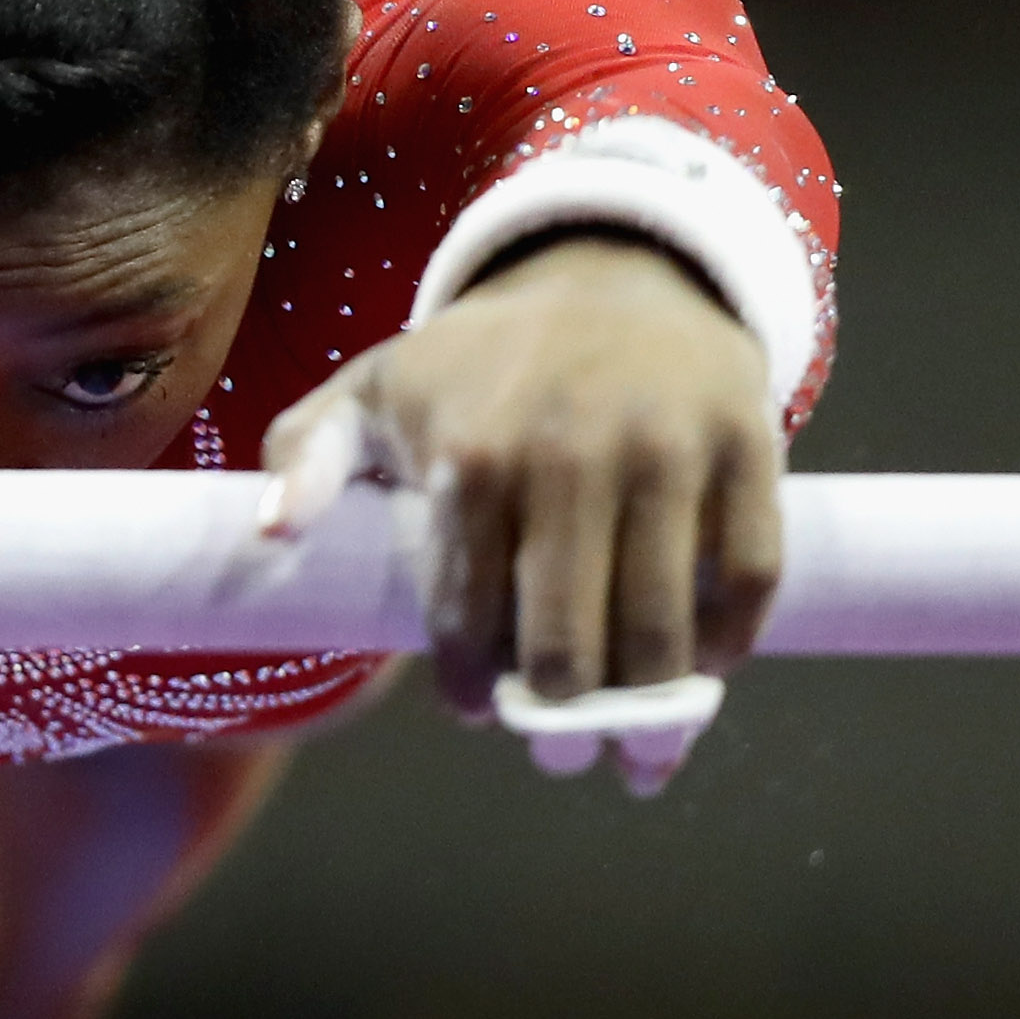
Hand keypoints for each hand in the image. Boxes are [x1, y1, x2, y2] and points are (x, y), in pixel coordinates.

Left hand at [261, 234, 780, 715]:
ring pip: (663, 630)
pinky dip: (730, 641)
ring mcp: (669, 452)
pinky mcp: (748, 445)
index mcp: (472, 458)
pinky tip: (703, 668)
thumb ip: (307, 454)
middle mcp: (571, 458)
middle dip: (562, 718)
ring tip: (639, 748)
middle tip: (559, 744)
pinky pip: (748, 578)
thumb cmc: (484, 357)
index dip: (473, 684)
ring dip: (653, 714)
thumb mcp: (376, 386)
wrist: (616, 270)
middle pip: (570, 646)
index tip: (479, 708)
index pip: (467, 621)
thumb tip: (271, 533)